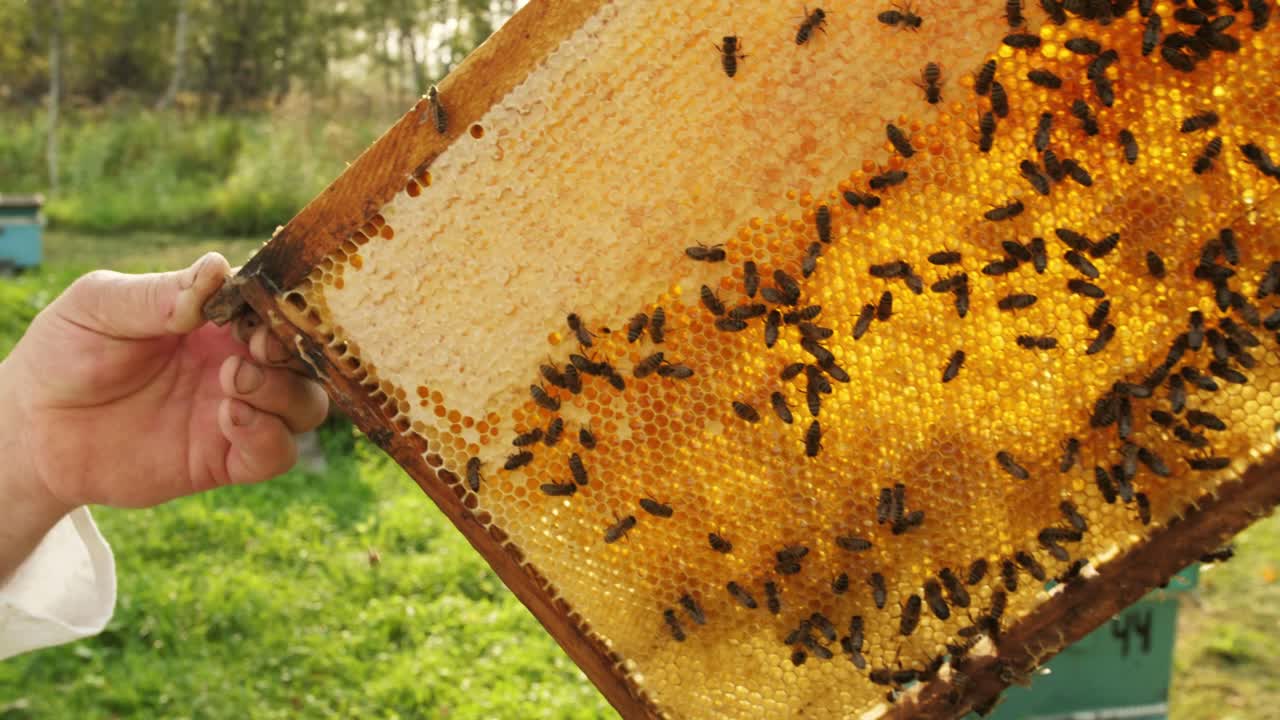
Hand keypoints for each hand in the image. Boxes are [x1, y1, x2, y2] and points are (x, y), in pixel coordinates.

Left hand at [1, 253, 328, 511]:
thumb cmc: (65, 352)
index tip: (259, 311)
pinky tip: (229, 418)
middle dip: (296, 352)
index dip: (285, 307)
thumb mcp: (101, 305)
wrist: (33, 426)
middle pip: (310, 357)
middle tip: (256, 348)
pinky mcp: (225, 459)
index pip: (281, 307)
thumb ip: (160, 293)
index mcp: (219, 319)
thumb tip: (217, 268)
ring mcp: (237, 410)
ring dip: (284, 392)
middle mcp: (239, 361)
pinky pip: (278, 454)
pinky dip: (269, 437)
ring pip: (307, 405)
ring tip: (231, 382)